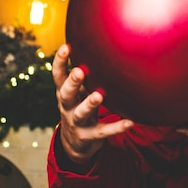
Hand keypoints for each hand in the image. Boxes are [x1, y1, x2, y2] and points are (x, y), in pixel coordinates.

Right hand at [52, 44, 133, 165]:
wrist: (75, 144)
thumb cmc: (79, 106)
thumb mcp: (78, 91)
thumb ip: (85, 73)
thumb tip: (101, 42)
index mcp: (64, 93)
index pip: (58, 76)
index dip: (59, 62)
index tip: (65, 47)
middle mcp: (67, 107)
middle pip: (66, 94)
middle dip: (72, 82)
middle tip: (80, 71)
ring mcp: (77, 122)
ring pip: (81, 113)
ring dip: (89, 104)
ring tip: (99, 95)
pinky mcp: (90, 136)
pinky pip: (104, 132)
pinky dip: (116, 127)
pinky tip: (130, 122)